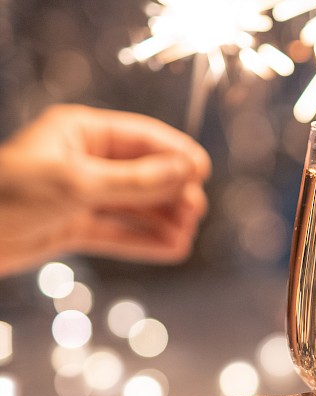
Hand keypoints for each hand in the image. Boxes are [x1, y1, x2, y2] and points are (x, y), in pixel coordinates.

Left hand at [0, 104, 210, 275]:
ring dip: (161, 220)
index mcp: (82, 133)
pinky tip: (170, 248)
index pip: (141, 139)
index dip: (174, 153)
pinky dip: (143, 241)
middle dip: (170, 191)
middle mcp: (84, 161)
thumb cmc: (7, 195)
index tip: (202, 171)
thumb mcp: (77, 184)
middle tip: (195, 210)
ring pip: (132, 206)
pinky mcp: (72, 227)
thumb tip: (185, 171)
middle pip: (141, 173)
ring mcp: (80, 195)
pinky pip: (117, 232)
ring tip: (187, 233)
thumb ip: (135, 181)